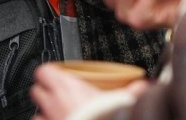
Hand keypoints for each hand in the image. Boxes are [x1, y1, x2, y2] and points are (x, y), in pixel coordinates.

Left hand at [31, 63, 145, 119]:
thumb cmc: (106, 117)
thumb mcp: (123, 99)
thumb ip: (135, 89)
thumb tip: (148, 84)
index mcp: (67, 87)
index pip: (44, 71)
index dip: (50, 72)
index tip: (57, 74)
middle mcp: (53, 104)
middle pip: (37, 90)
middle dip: (46, 91)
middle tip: (59, 93)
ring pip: (36, 113)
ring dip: (45, 112)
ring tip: (57, 113)